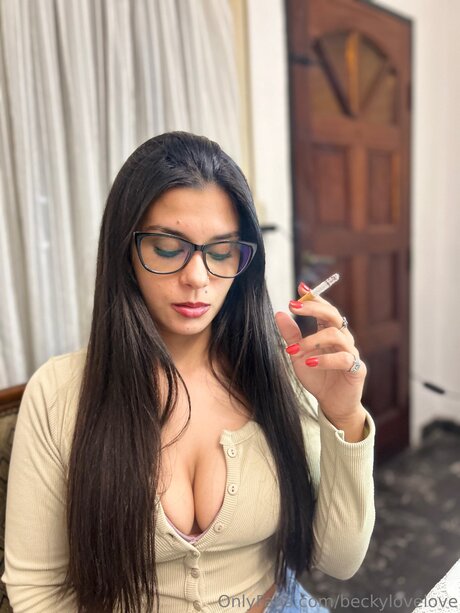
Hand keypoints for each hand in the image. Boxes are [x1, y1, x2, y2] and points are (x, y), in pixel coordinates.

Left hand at [275, 283, 367, 425]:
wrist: (331, 404)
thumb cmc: (317, 377)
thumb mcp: (298, 355)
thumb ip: (291, 336)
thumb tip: (279, 313)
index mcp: (329, 332)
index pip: (325, 309)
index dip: (315, 297)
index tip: (301, 288)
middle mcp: (342, 339)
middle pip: (334, 315)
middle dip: (314, 308)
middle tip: (295, 307)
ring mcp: (351, 352)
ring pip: (336, 335)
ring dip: (312, 340)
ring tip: (295, 350)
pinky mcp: (356, 369)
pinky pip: (343, 359)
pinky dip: (324, 360)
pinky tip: (309, 363)